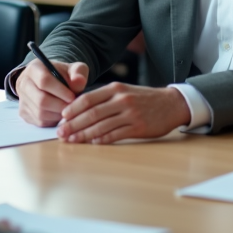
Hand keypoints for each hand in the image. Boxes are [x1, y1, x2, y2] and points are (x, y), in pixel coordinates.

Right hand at [16, 59, 88, 126]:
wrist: (51, 82)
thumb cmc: (63, 75)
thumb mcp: (74, 69)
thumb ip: (78, 73)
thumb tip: (79, 81)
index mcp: (34, 68)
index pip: (44, 81)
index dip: (60, 91)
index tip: (73, 97)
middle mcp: (24, 83)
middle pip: (41, 100)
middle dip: (60, 105)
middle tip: (73, 107)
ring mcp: (22, 99)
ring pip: (40, 113)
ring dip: (58, 114)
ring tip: (68, 109)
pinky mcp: (24, 113)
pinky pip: (39, 122)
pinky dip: (53, 121)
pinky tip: (60, 114)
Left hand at [57, 84, 190, 143]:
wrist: (171, 103)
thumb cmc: (144, 99)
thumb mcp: (124, 91)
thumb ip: (105, 98)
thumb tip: (80, 110)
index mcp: (116, 88)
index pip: (88, 99)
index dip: (72, 109)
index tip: (61, 118)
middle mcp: (122, 99)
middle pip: (91, 113)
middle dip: (73, 124)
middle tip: (61, 133)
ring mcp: (130, 114)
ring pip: (101, 125)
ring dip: (84, 135)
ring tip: (72, 141)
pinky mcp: (138, 127)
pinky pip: (115, 135)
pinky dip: (102, 140)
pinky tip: (92, 143)